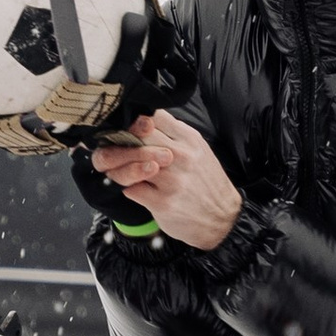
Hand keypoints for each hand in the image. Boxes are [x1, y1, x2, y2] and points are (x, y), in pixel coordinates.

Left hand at [87, 110, 243, 252]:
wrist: (223, 218)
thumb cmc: (206, 182)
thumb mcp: (198, 150)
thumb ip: (175, 133)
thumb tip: (147, 117)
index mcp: (188, 139)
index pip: (152, 117)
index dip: (134, 121)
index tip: (126, 128)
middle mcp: (180, 156)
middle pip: (137, 136)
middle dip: (121, 140)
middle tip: (113, 146)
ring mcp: (171, 180)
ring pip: (130, 162)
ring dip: (118, 165)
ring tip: (117, 167)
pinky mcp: (161, 202)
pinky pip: (130, 188)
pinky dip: (125, 186)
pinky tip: (129, 186)